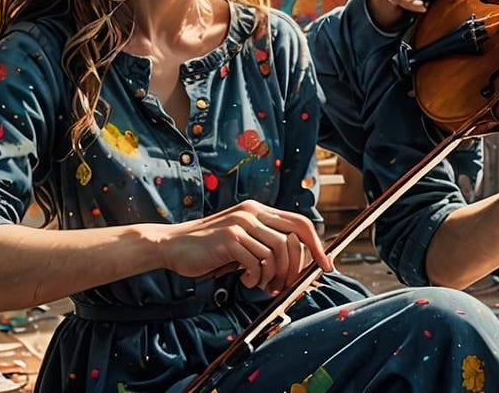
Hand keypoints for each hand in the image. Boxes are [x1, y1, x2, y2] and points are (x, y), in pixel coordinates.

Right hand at [154, 200, 333, 294]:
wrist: (174, 246)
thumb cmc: (209, 249)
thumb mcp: (241, 241)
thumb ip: (265, 246)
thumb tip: (298, 269)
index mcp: (258, 210)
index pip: (300, 223)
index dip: (317, 246)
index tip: (325, 266)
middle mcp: (252, 212)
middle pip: (293, 240)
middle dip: (295, 269)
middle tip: (285, 287)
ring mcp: (241, 224)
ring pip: (276, 253)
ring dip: (272, 276)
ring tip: (260, 284)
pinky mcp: (229, 239)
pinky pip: (256, 262)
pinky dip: (255, 278)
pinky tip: (243, 280)